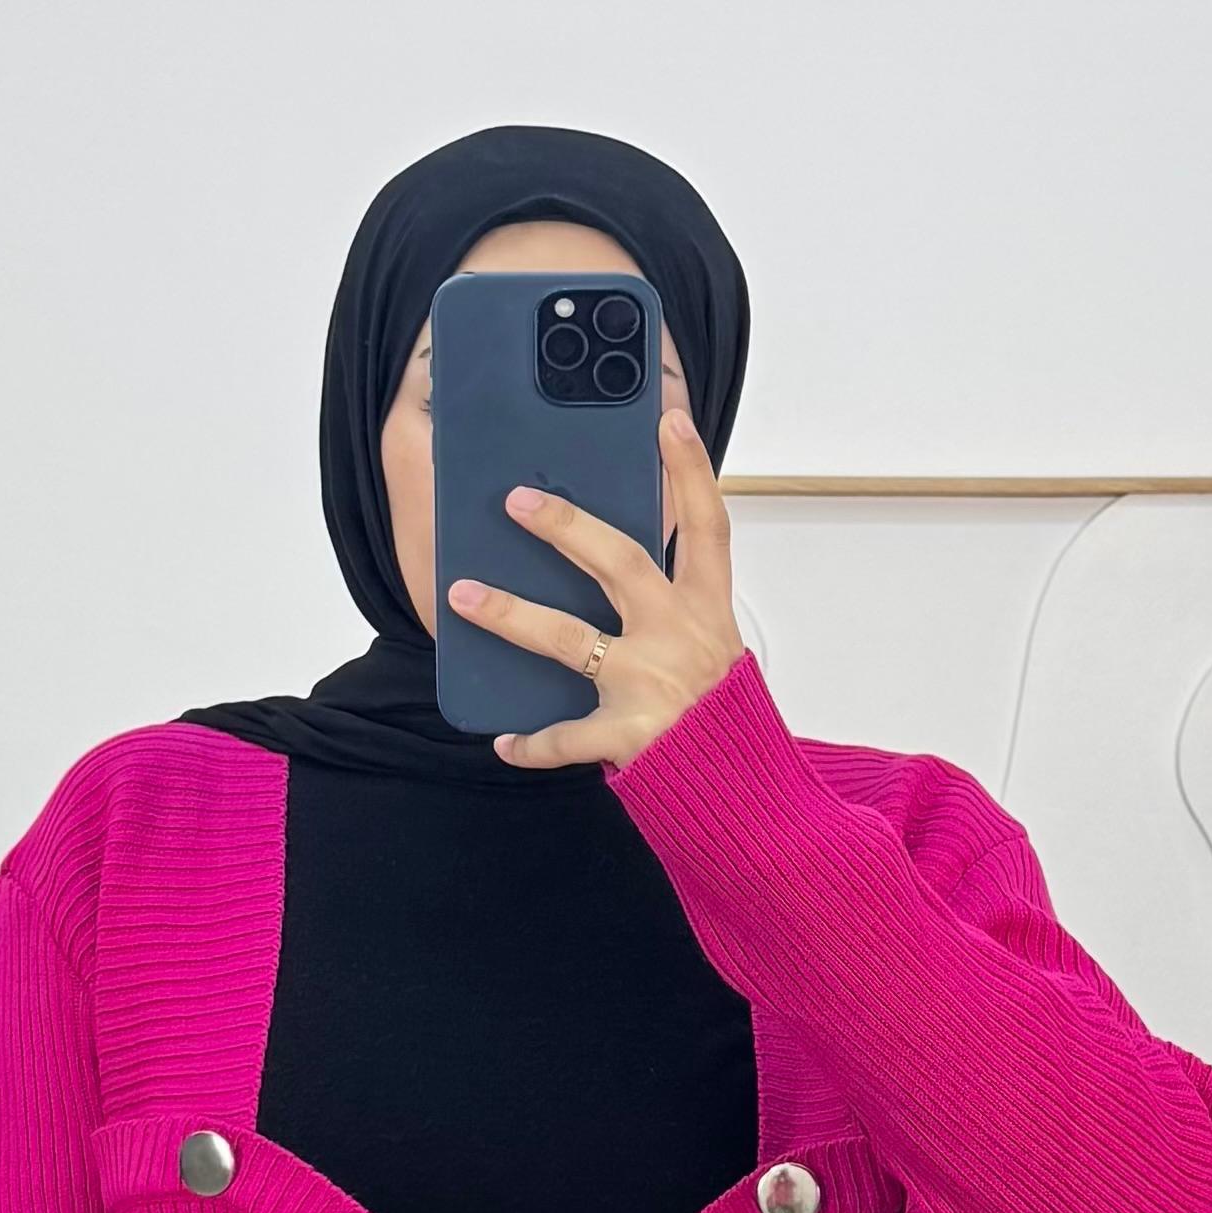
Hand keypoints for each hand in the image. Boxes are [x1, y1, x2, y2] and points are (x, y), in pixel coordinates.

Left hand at [445, 406, 743, 769]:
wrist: (747, 792)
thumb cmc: (722, 715)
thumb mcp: (714, 648)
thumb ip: (675, 606)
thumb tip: (610, 563)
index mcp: (708, 609)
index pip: (708, 526)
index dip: (691, 470)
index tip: (669, 419)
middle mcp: (681, 637)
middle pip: (620, 563)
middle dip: (565, 527)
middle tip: (518, 500)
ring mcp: (653, 685)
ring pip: (569, 638)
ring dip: (510, 613)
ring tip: (464, 593)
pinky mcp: (630, 736)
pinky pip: (565, 737)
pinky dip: (532, 743)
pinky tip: (504, 741)